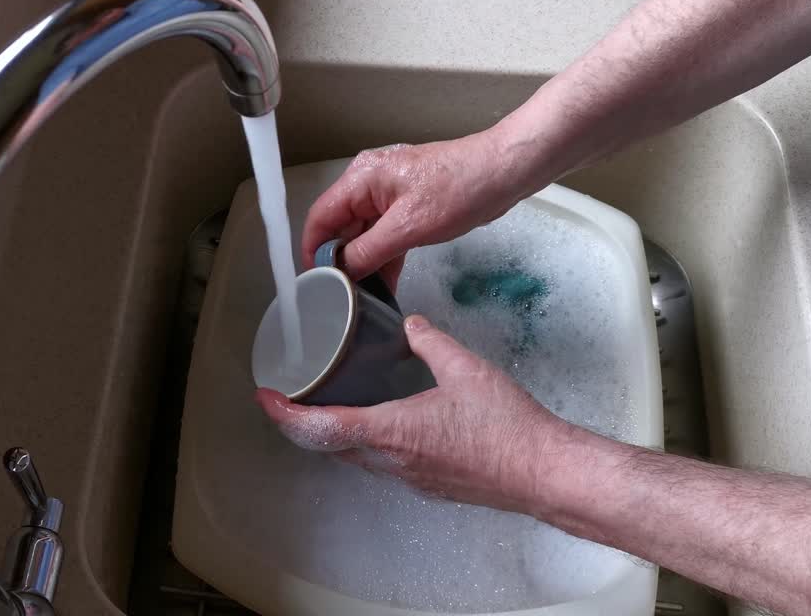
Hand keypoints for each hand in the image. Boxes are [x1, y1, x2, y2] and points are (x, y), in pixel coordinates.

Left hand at [254, 315, 576, 514]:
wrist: (545, 473)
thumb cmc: (507, 428)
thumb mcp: (464, 368)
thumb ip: (430, 341)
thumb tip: (412, 325)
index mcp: (390, 432)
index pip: (320, 426)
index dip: (286, 414)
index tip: (266, 398)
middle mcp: (391, 461)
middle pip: (329, 446)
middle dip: (304, 423)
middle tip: (290, 397)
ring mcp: (409, 478)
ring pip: (355, 458)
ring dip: (334, 434)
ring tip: (327, 404)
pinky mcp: (428, 484)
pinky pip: (382, 464)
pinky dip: (364, 443)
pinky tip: (379, 422)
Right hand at [301, 131, 534, 285]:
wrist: (505, 171)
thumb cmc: (459, 190)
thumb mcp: (409, 226)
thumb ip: (368, 251)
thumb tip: (340, 272)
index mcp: (361, 179)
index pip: (320, 218)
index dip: (313, 251)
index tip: (315, 283)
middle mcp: (368, 184)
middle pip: (340, 226)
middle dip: (340, 260)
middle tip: (340, 297)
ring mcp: (389, 195)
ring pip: (364, 234)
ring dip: (364, 263)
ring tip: (363, 298)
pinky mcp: (408, 206)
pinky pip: (385, 234)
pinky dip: (384, 257)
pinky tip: (385, 285)